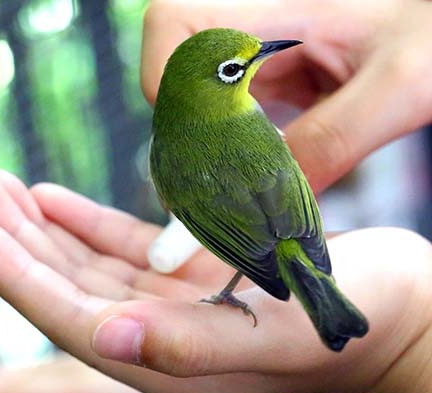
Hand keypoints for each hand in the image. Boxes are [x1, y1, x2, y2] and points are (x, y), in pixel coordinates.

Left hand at [0, 170, 431, 392]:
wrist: (394, 309)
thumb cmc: (347, 321)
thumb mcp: (271, 334)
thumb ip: (187, 345)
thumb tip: (103, 337)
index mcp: (166, 359)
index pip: (71, 318)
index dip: (18, 276)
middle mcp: (156, 336)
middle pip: (65, 285)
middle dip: (14, 235)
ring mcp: (168, 304)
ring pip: (85, 262)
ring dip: (38, 223)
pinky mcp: (187, 276)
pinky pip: (120, 247)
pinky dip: (84, 222)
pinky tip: (52, 198)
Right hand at [142, 0, 431, 192]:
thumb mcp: (398, 86)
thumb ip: (334, 139)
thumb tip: (273, 202)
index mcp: (275, 0)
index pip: (173, 21)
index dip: (164, 75)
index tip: (200, 129)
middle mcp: (254, 17)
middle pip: (174, 67)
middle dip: (190, 125)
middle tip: (228, 170)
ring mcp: (257, 48)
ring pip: (198, 96)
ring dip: (215, 141)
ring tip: (253, 174)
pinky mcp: (267, 75)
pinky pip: (229, 111)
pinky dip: (238, 145)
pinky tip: (270, 164)